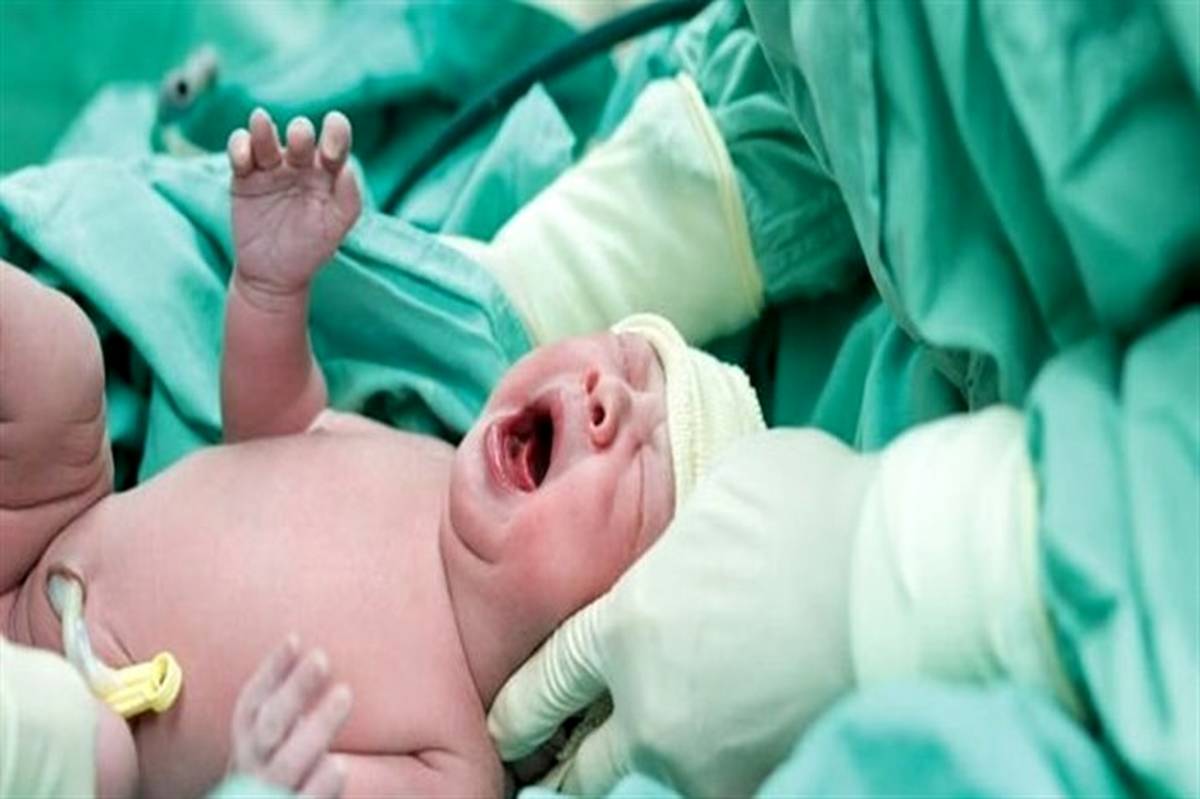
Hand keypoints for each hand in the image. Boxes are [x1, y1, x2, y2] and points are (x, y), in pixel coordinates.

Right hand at [227, 109, 361, 297]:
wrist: (275, 274)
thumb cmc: (313, 247)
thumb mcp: (338, 225)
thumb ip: (349, 197)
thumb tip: (346, 168)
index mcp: (328, 170)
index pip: (335, 139)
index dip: (336, 133)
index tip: (332, 152)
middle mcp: (300, 163)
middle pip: (300, 134)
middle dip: (300, 134)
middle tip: (300, 139)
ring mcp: (271, 167)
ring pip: (266, 136)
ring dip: (263, 129)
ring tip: (261, 121)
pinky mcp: (244, 176)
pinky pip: (240, 152)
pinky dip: (239, 147)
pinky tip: (244, 158)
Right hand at [229, 636, 353, 797]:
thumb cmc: (281, 780)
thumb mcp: (275, 747)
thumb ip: (287, 715)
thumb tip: (315, 660)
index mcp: (247, 747)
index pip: (251, 705)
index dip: (270, 671)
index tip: (295, 638)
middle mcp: (251, 769)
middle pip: (268, 726)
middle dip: (292, 691)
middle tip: (322, 657)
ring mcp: (268, 794)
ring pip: (286, 763)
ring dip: (315, 727)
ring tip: (344, 693)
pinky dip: (318, 785)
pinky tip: (338, 765)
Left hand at [488, 429, 876, 795]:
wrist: (904, 581)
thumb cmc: (810, 512)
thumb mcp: (721, 488)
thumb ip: (680, 530)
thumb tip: (687, 532)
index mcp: (626, 628)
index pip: (548, 682)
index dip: (520, 707)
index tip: (506, 724)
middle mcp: (652, 709)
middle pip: (585, 763)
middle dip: (566, 765)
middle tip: (557, 766)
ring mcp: (707, 759)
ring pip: (652, 779)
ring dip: (644, 768)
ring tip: (657, 751)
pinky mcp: (764, 781)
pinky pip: (718, 781)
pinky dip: (713, 767)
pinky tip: (731, 744)